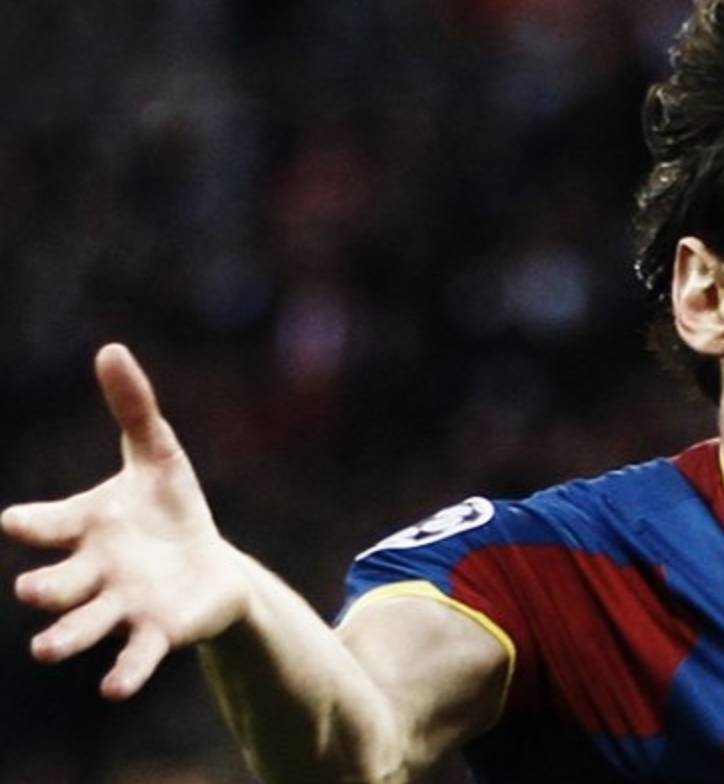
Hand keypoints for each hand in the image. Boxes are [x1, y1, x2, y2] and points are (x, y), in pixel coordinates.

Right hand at [3, 344, 248, 700]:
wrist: (209, 566)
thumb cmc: (170, 510)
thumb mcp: (158, 455)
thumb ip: (134, 408)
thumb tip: (110, 349)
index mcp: (86, 528)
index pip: (47, 524)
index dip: (33, 523)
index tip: (16, 521)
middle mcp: (92, 572)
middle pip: (56, 584)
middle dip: (44, 588)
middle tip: (33, 590)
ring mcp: (121, 606)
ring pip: (83, 626)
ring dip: (64, 638)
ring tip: (45, 649)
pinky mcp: (156, 633)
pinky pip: (134, 657)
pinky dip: (124, 671)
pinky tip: (114, 688)